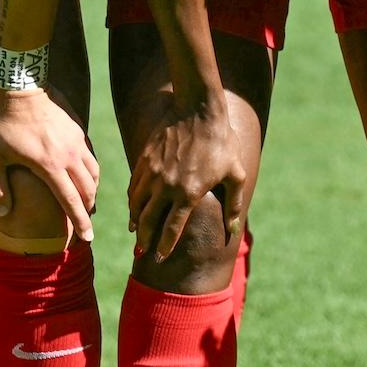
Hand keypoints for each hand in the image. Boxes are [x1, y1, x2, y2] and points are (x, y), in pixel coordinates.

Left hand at [0, 88, 101, 246]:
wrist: (19, 86)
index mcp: (49, 166)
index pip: (70, 202)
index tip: (87, 238)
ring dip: (92, 191)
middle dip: (89, 210)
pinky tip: (84, 175)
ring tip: (87, 203)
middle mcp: (68, 156)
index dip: (80, 222)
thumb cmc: (1, 124)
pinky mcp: (78, 129)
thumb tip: (1, 215)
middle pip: (88, 190)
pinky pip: (90, 156)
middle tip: (86, 225)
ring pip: (94, 173)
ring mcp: (76, 141)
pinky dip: (91, 171)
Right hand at [125, 85, 251, 258]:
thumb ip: (233, 204)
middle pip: (148, 220)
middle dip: (144, 239)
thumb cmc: (221, 142)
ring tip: (134, 232)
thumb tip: (233, 229)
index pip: (171, 228)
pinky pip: (134, 185)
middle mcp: (166, 186)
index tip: (160, 257)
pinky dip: (132, 199)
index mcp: (188, 193)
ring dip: (134, 221)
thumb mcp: (235, 174)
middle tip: (141, 252)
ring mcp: (152, 172)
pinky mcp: (144, 159)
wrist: (198, 109)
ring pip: (136, 204)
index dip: (164, 246)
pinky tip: (133, 205)